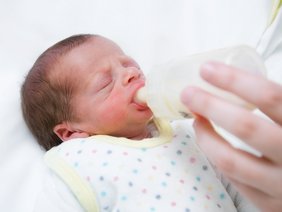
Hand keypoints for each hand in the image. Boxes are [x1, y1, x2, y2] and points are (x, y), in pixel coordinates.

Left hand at [181, 62, 281, 211]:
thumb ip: (277, 101)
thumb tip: (239, 75)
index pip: (270, 97)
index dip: (235, 81)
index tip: (207, 69)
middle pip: (246, 127)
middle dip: (210, 106)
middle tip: (188, 93)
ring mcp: (279, 184)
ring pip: (231, 160)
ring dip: (205, 136)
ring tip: (195, 119)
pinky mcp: (268, 202)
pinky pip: (234, 179)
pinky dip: (216, 156)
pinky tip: (210, 142)